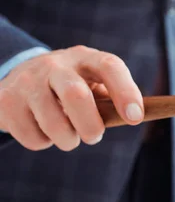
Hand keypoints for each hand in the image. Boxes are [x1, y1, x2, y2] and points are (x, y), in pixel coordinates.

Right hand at [0, 45, 143, 150]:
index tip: (135, 118)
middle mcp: (55, 65)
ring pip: (53, 123)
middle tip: (95, 136)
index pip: (110, 67)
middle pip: (76, 95)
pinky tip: (43, 129)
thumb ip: (112, 100)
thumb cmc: (70, 88)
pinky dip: (44, 142)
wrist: (19, 79)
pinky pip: (33, 136)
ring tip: (68, 136)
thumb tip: (133, 116)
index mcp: (85, 58)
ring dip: (68, 140)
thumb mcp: (92, 84)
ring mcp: (27, 81)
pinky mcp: (6, 100)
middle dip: (91, 125)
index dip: (126, 92)